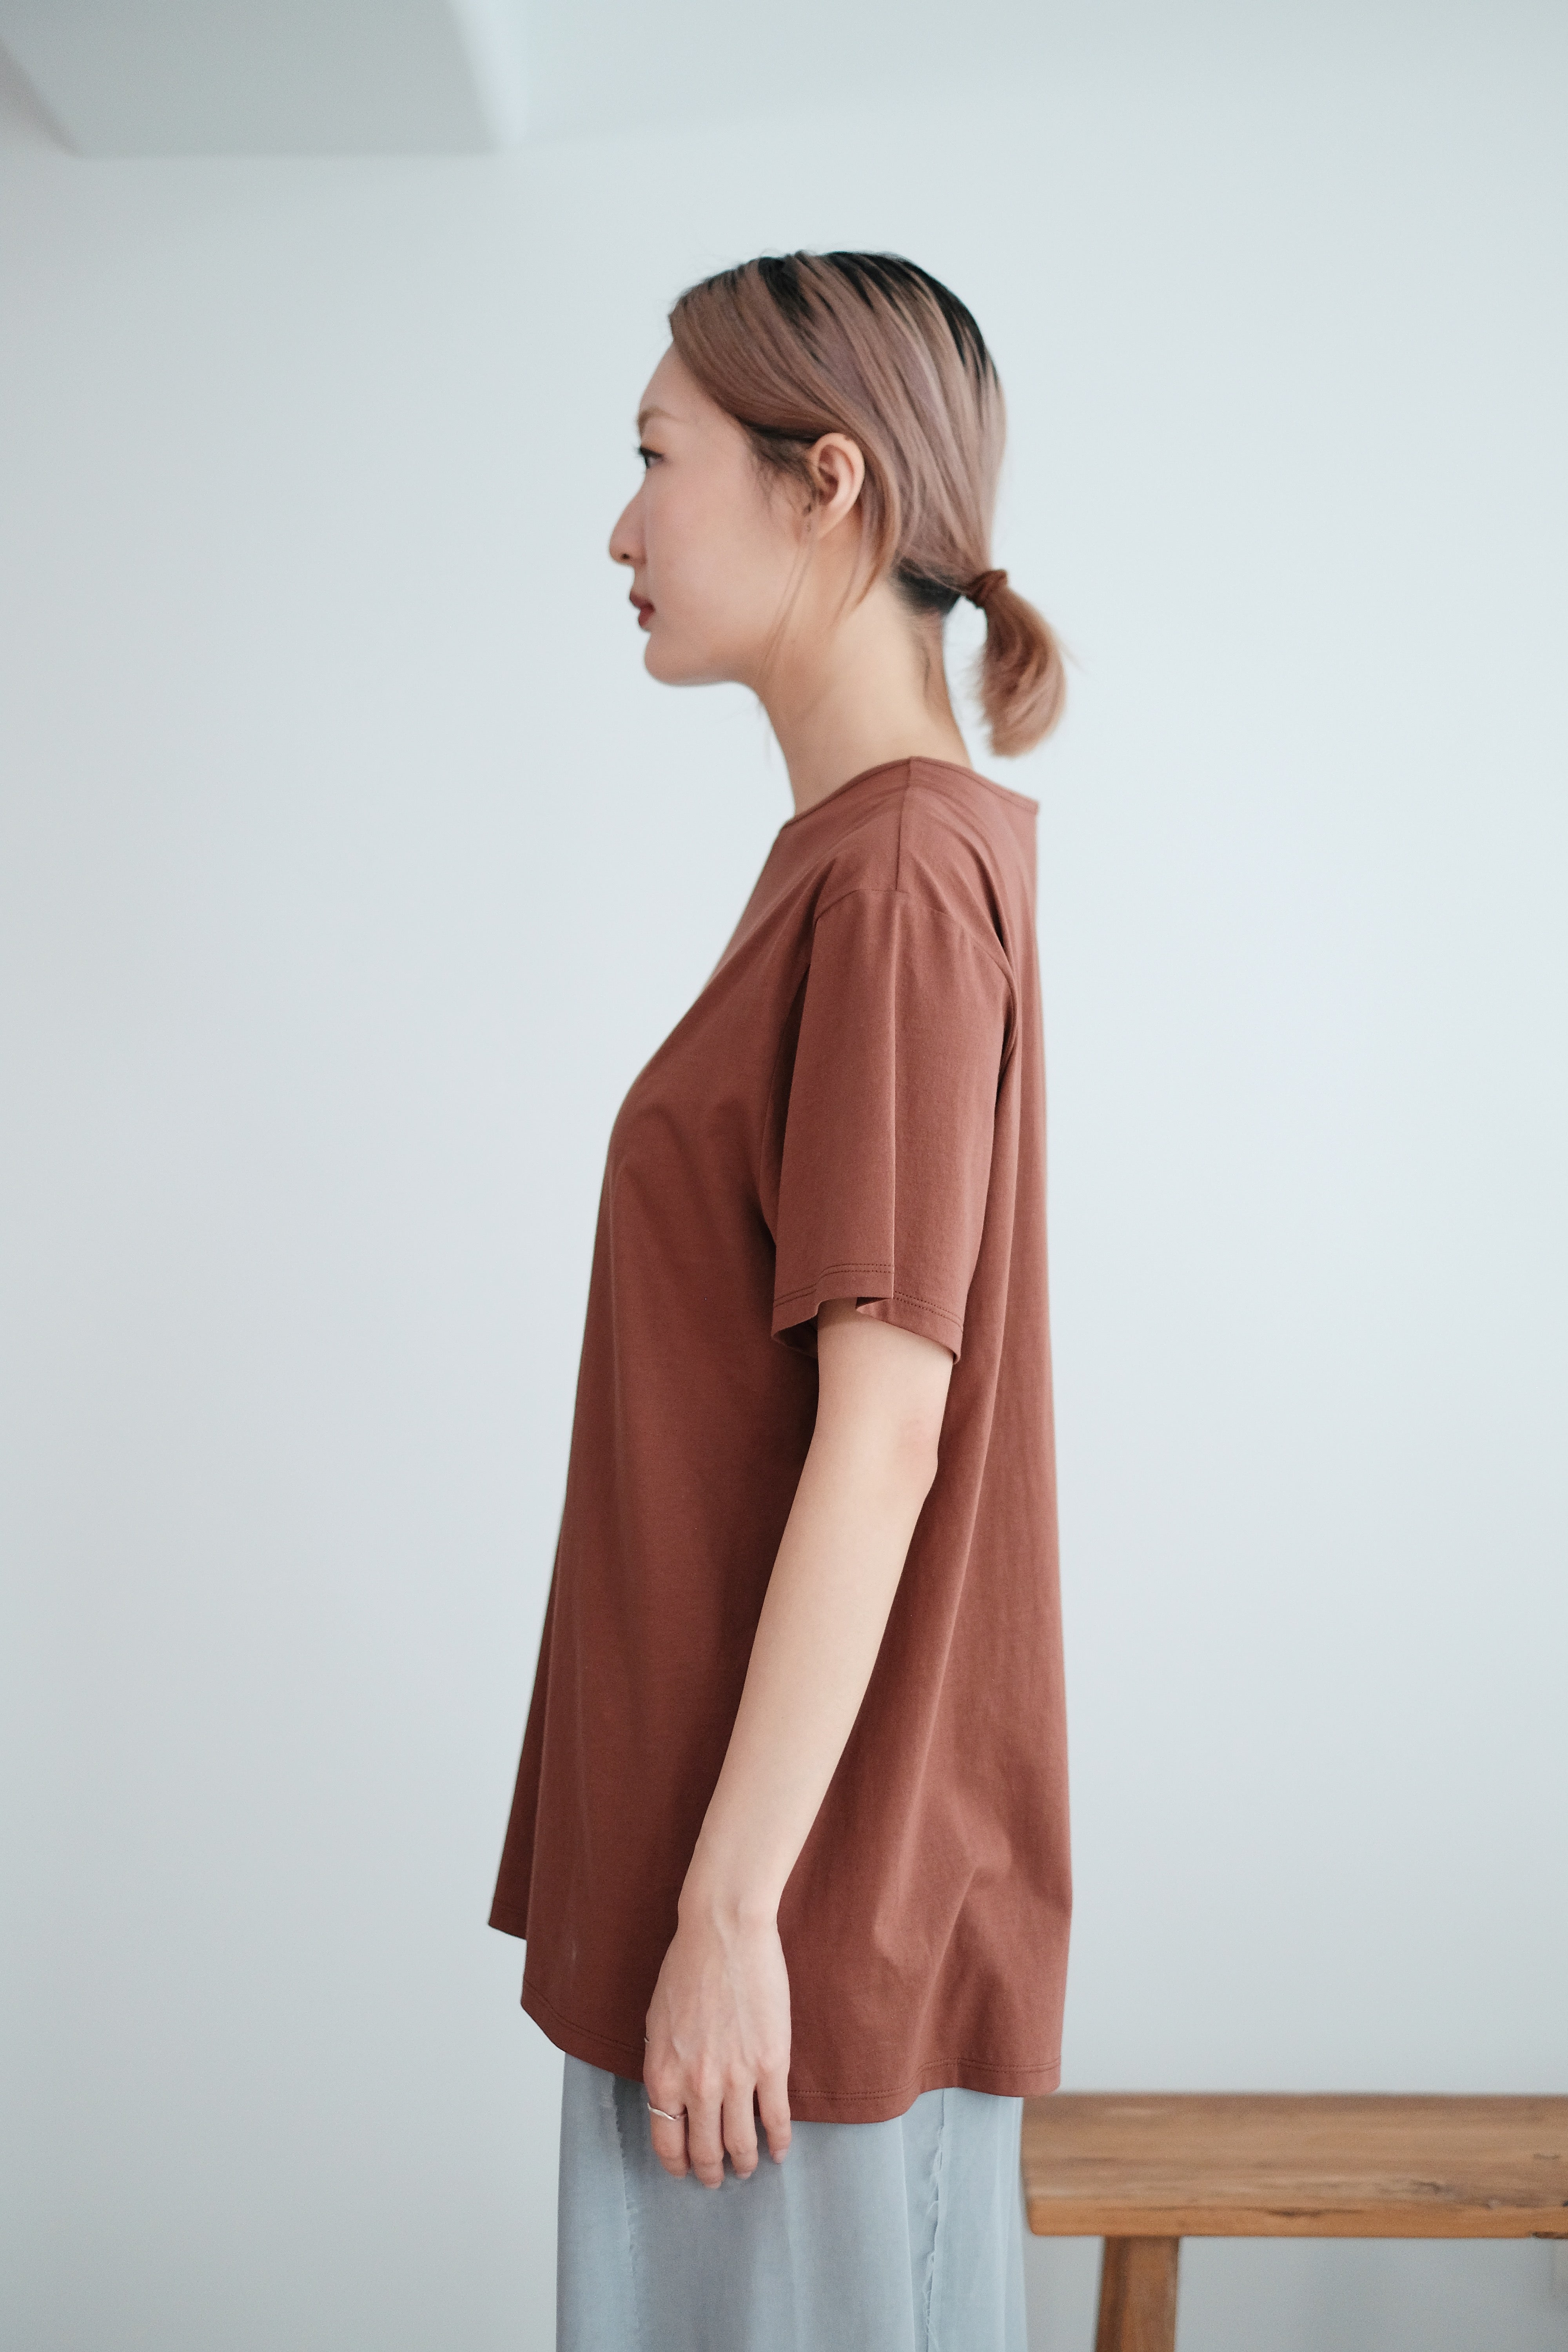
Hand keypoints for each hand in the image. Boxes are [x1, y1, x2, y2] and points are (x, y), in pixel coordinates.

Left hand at [643, 1901, 792, 2186]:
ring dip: (745, 2163)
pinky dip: (779, 2142)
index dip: (678, 2164)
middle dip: (711, 2172)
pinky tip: (779, 2151)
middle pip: (705, 2150)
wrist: (724, 1933)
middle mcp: (697, 2085)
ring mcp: (736, 2078)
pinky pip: (777, 2119)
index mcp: (662, 2075)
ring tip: (749, 2168)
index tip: (685, 2170)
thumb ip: (665, 2065)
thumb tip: (674, 2099)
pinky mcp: (771, 2064)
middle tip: (717, 2179)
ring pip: (741, 2142)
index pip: (667, 2141)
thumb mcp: (657, 2024)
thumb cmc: (686, 1969)